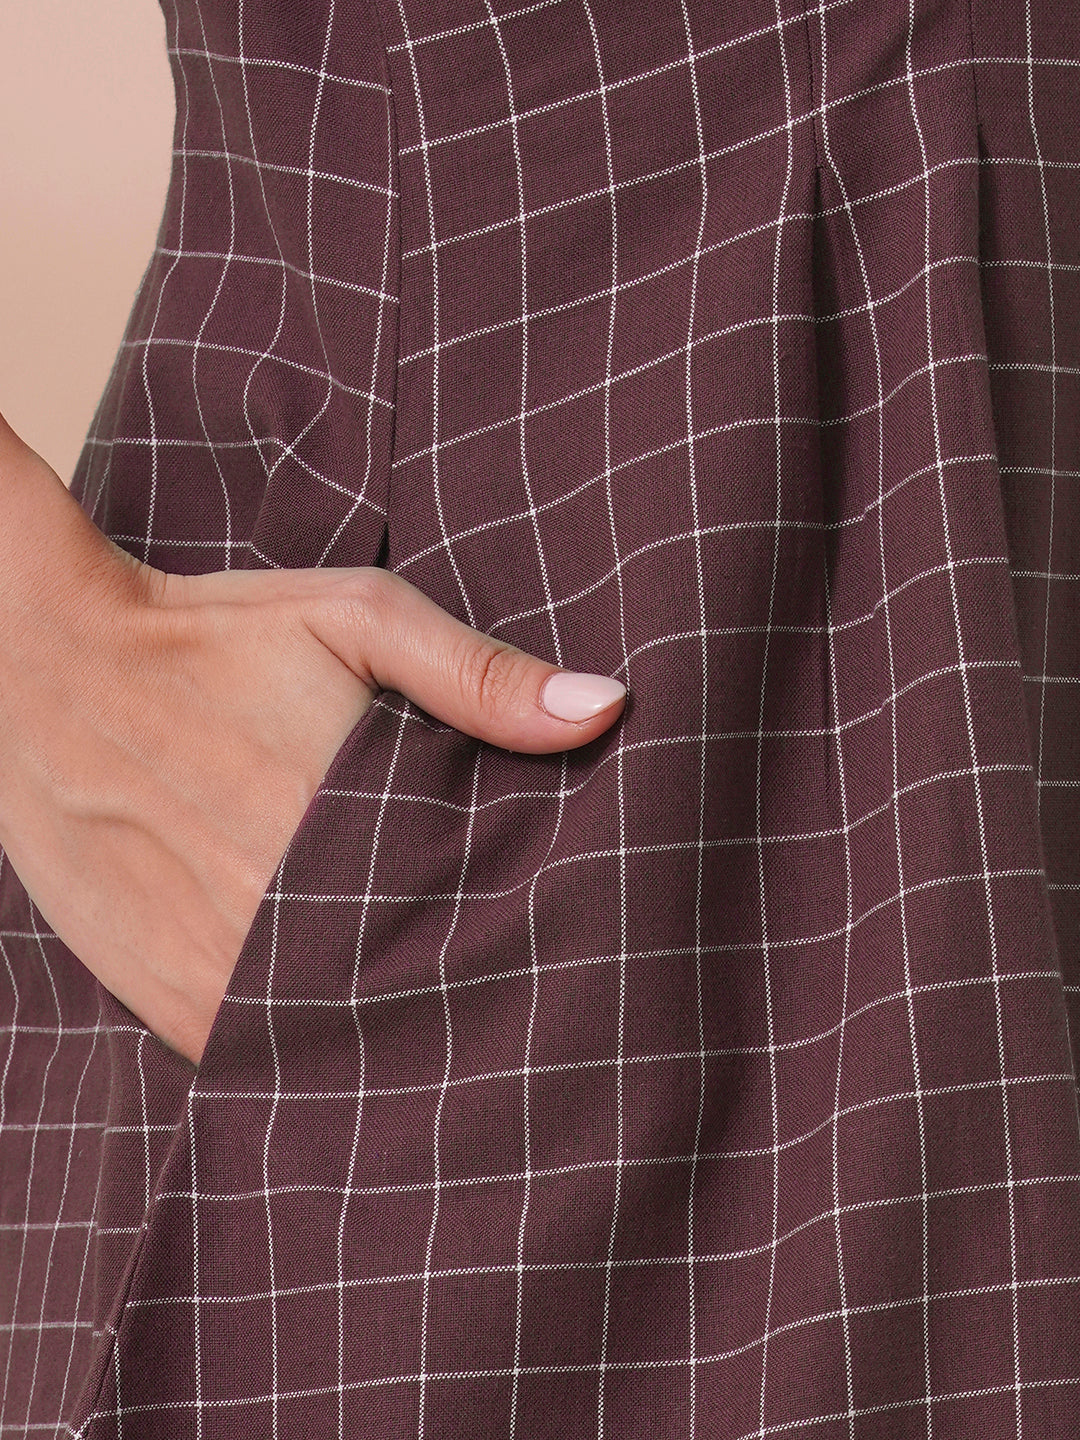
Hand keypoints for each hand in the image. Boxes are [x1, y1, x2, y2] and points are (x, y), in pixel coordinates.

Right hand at [0, 417, 626, 1065]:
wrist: (43, 663)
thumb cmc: (214, 632)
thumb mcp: (356, 618)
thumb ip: (479, 674)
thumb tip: (607, 708)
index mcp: (349, 816)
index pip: (477, 919)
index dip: (528, 946)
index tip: (573, 960)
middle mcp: (284, 906)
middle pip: (416, 993)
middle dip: (471, 1004)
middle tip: (531, 1021)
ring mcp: (217, 964)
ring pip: (341, 1043)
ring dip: (393, 1044)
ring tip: (454, 1051)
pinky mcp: (163, 992)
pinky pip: (256, 1058)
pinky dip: (304, 1057)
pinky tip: (346, 1045)